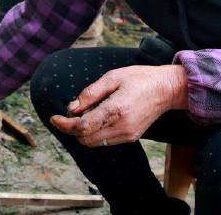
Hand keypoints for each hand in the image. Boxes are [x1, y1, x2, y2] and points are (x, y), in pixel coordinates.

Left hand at [50, 65, 187, 147]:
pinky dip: (95, 133)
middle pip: (85, 139)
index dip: (65, 124)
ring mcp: (127, 135)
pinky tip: (95, 118)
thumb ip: (90, 93)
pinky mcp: (131, 138)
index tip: (54, 118)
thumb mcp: (112, 77)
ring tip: (82, 115)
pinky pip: (105, 141)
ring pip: (94, 143)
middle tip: (66, 115)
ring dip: (82, 132)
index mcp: (116, 110)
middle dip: (71, 129)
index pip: (82, 126)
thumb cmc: (139, 78)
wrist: (167, 89)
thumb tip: (71, 108)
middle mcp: (122, 127)